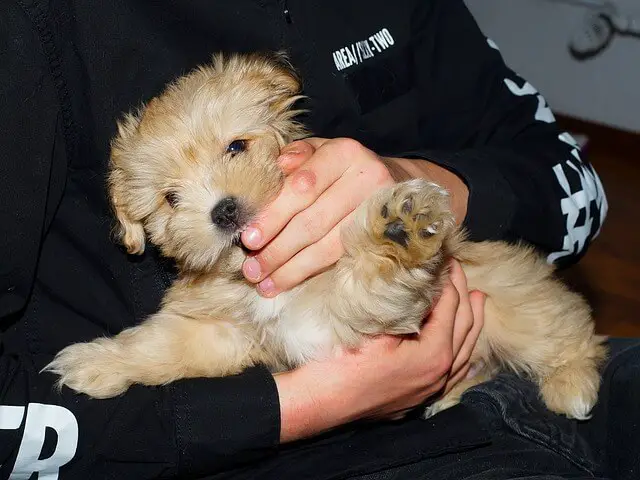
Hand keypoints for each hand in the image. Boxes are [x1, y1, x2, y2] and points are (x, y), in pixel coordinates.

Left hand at [241, 137, 468, 296]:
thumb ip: (295, 157)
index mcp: (345, 152)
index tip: (248, 239)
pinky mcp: (382, 237)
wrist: (394, 182)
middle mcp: (367, 179)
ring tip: (262, 283)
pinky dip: (310, 272)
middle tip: (250, 269)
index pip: (304, 185)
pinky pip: (341, 258)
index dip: (274, 214)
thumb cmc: (340, 168)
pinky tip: (286, 282)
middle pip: (314, 220)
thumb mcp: (319, 152)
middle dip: (277, 248)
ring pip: (328, 245)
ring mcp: (379, 211)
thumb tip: (278, 167)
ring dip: (291, 268)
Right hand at [275, 259, 485, 442]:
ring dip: (471, 323)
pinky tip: (466, 346)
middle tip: (459, 271)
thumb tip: (420, 281)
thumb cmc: (345, 361)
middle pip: (463, 327)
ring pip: (465, 352)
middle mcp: (440, 374)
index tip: (447, 259)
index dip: (450, 280)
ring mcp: (431, 389)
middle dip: (464, 295)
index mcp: (434, 354)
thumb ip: (405, 306)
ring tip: (478, 300)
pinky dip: (463, 353)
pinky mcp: (419, 396)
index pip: (451, 307)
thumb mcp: (376, 326)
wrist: (322, 400)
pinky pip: (454, 372)